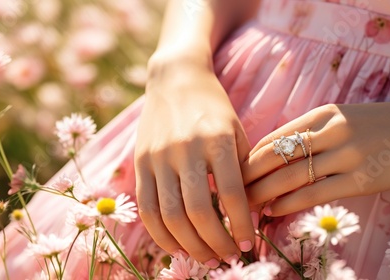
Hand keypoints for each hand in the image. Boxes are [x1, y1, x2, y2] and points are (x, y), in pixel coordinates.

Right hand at [134, 56, 254, 265]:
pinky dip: (161, 234)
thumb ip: (242, 170)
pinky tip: (177, 245)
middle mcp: (185, 148)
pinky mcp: (140, 162)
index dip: (242, 225)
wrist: (175, 79)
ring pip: (169, 215)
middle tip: (228, 257)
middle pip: (197, 211)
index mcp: (217, 139)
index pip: (232, 195)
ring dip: (189, 245)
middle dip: (215, 243)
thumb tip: (249, 216)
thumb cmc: (214, 107)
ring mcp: (158, 156)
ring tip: (206, 257)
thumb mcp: (237, 131)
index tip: (249, 244)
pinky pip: (147, 208)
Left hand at [243, 99, 389, 216]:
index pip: (273, 137)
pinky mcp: (360, 179)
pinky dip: (289, 203)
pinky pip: (315, 193)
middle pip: (275, 156)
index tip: (233, 172)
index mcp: (321, 114)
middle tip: (230, 191)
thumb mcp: (340, 116)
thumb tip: (275, 153)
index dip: (249, 157)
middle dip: (248, 176)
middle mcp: (330, 131)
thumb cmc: (376, 124)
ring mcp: (346, 155)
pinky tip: (273, 211)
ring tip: (246, 205)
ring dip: (263, 193)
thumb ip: (310, 131)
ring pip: (291, 176)